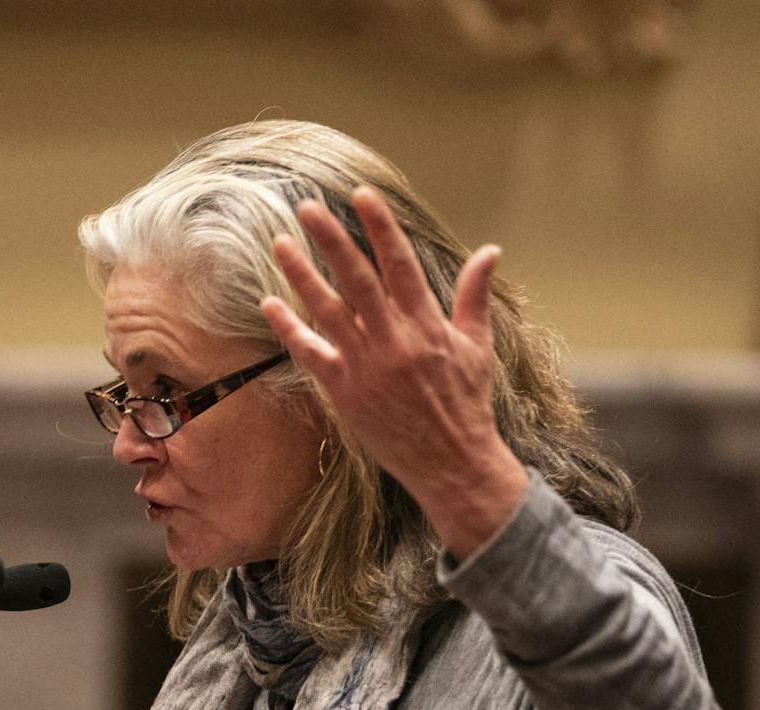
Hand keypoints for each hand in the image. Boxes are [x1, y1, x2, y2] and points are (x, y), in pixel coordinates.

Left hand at [261, 185, 527, 559]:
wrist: (452, 463)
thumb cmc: (467, 403)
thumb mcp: (478, 346)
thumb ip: (475, 295)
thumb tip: (491, 250)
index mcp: (427, 325)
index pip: (400, 264)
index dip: (379, 227)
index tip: (361, 195)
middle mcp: (394, 340)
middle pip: (358, 279)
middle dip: (332, 240)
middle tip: (308, 208)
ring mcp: (367, 366)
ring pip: (328, 310)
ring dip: (302, 275)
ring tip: (281, 243)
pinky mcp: (345, 392)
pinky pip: (311, 354)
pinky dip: (290, 328)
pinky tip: (269, 304)